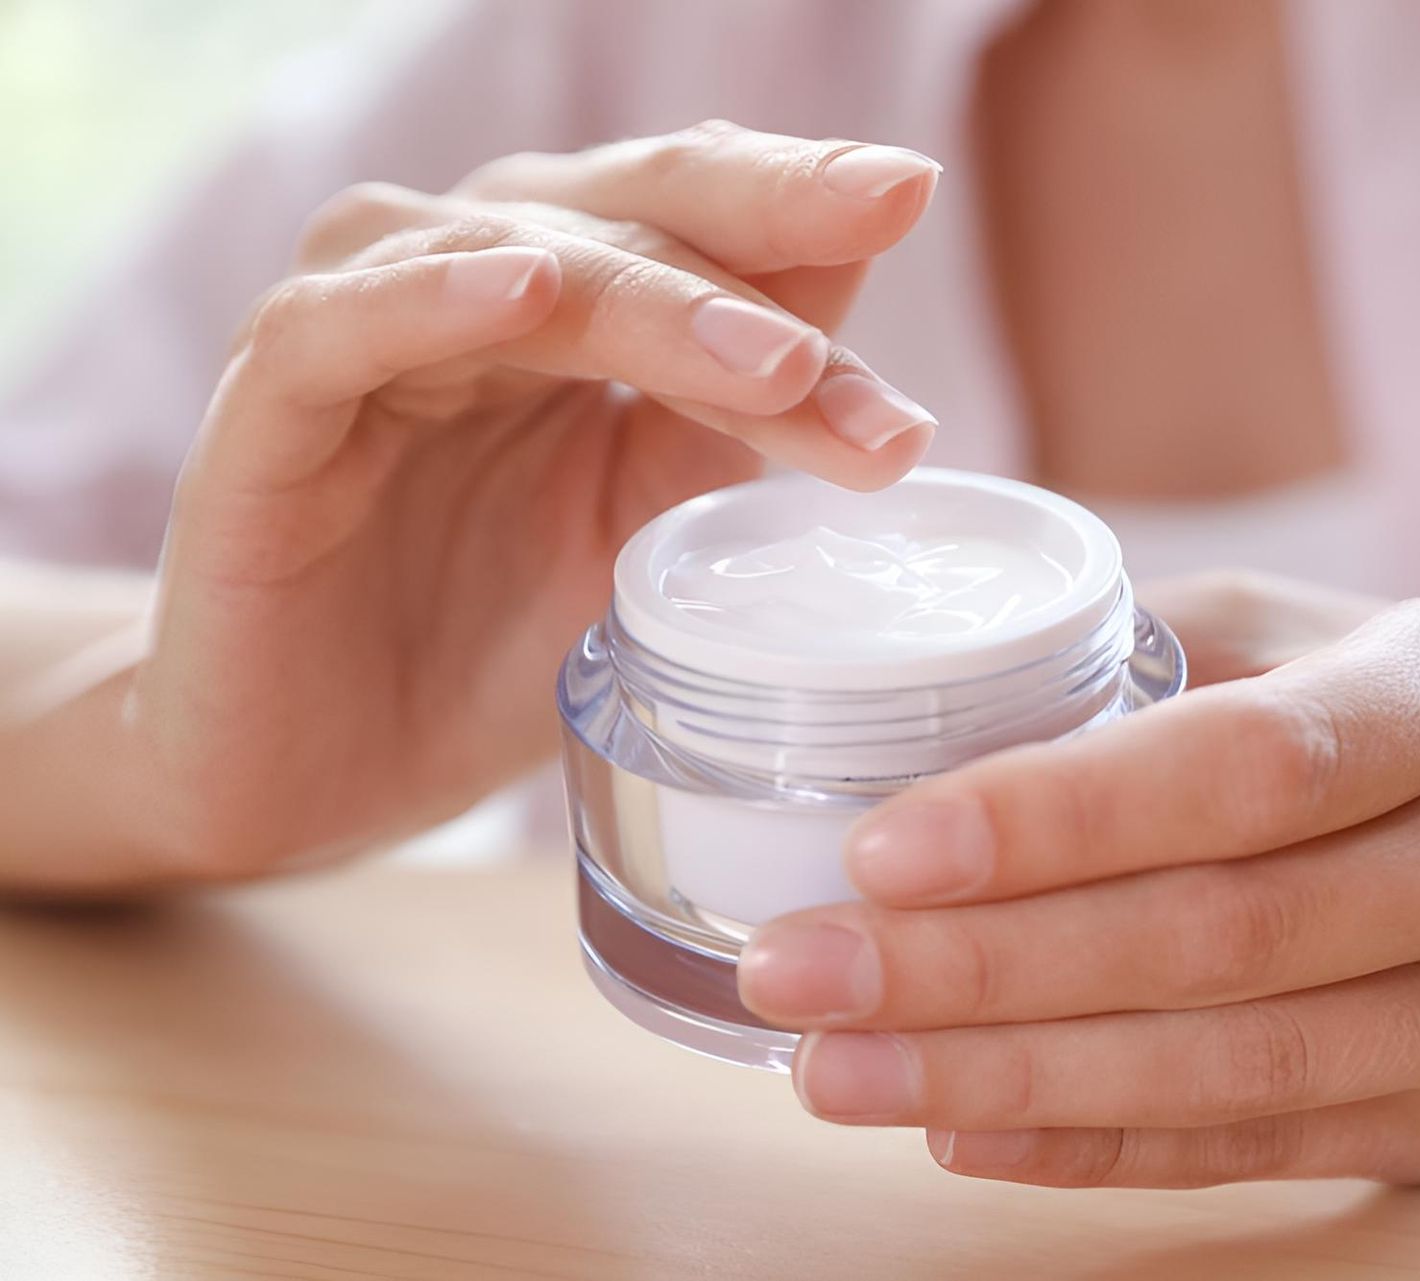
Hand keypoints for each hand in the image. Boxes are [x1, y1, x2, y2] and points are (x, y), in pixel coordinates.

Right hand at [123, 122, 941, 882]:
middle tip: (884, 214)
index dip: (802, 201)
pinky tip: (527, 295)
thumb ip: (724, 427)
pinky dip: (432, 300)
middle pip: (627, 208)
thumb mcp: (644, 535)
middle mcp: (466, 285)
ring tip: (772, 354)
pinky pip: (345, 328)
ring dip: (652, 298)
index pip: (697, 218)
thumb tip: (858, 339)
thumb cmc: (483, 647)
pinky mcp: (266, 414)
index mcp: (567, 304)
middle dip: (764, 217)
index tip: (913, 196)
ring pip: (516, 261)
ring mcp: (364, 336)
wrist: (317, 776)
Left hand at [737, 572, 1419, 1186]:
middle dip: (979, 964)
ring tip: (835, 1071)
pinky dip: (1093, 1148)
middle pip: (1217, 933)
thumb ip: (1167, 645)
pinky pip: (1254, 1146)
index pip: (1252, 762)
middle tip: (800, 971)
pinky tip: (961, 1131)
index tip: (883, 845)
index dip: (1060, 813)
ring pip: (1224, 1065)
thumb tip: (933, 684)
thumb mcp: (1346, 632)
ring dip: (1005, 1078)